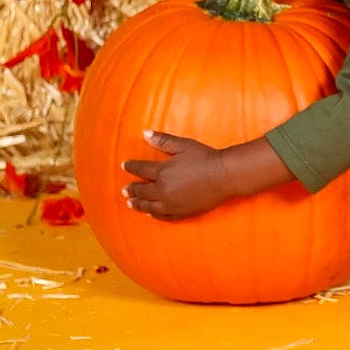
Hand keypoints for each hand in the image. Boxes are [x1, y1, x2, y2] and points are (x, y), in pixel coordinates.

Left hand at [122, 130, 292, 219]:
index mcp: (162, 172)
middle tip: (125, 190)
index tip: (125, 166)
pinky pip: (163, 216)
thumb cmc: (205, 158)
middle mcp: (163, 190)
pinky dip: (154, 215)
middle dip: (132, 189)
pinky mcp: (182, 212)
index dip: (131, 167)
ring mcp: (172, 204)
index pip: (140, 170)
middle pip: (142, 191)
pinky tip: (150, 213)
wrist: (224, 176)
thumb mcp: (183, 145)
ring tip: (131, 204)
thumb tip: (145, 134)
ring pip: (149, 206)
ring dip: (138, 204)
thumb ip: (163, 140)